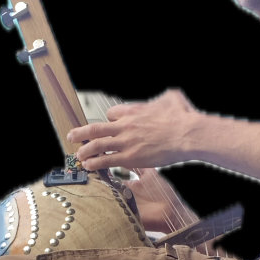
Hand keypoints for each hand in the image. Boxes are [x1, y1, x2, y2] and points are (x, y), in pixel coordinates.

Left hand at [67, 88, 197, 170]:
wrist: (187, 133)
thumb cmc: (182, 117)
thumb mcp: (172, 97)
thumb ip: (165, 97)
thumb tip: (170, 95)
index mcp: (134, 111)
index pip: (112, 114)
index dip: (108, 120)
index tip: (106, 125)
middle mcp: (125, 125)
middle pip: (96, 127)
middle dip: (81, 132)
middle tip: (72, 136)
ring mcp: (126, 141)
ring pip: (97, 144)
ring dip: (84, 149)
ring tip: (77, 154)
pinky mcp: (130, 157)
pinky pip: (107, 159)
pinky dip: (95, 162)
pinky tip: (89, 165)